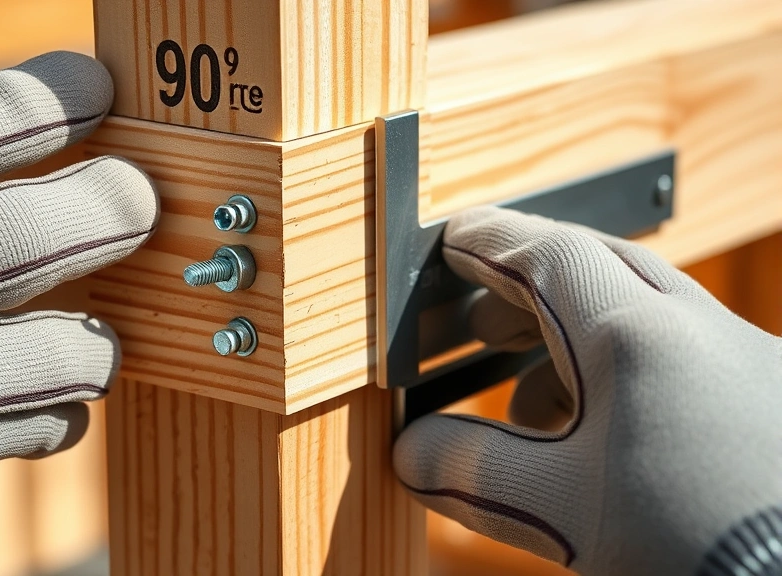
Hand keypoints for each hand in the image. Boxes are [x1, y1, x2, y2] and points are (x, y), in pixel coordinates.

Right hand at [0, 51, 157, 560]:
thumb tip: (15, 98)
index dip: (62, 95)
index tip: (101, 91)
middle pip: (47, 219)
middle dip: (121, 203)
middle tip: (137, 202)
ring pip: (71, 338)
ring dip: (101, 340)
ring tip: (89, 337)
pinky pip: (48, 417)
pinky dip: (64, 410)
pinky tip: (39, 405)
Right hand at [393, 207, 781, 575]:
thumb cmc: (692, 542)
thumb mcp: (560, 510)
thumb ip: (474, 468)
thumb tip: (412, 450)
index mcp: (639, 334)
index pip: (548, 255)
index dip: (490, 244)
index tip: (450, 242)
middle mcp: (700, 326)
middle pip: (598, 269)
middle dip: (529, 289)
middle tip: (480, 322)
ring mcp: (747, 356)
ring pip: (644, 313)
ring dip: (574, 342)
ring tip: (531, 406)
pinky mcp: (769, 394)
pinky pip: (683, 351)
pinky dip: (625, 370)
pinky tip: (606, 433)